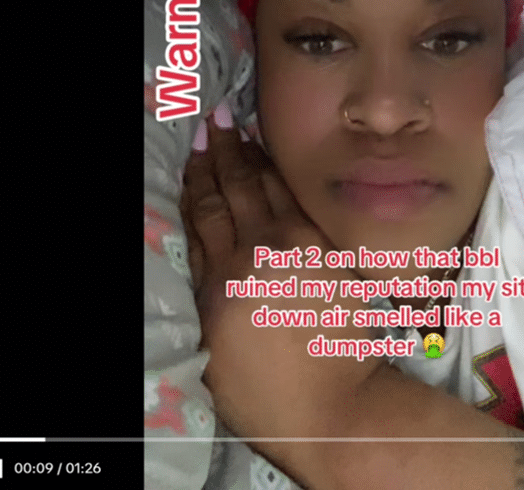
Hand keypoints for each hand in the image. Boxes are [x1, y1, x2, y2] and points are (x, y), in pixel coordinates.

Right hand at [179, 116, 339, 435]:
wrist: (330, 404)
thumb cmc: (261, 386)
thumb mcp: (213, 338)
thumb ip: (208, 283)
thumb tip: (204, 236)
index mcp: (225, 278)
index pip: (206, 212)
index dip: (198, 177)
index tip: (193, 149)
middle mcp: (260, 252)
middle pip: (236, 190)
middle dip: (222, 151)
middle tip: (215, 118)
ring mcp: (298, 247)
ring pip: (269, 188)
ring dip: (253, 156)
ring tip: (240, 129)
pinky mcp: (328, 249)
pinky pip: (300, 202)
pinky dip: (284, 177)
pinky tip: (275, 162)